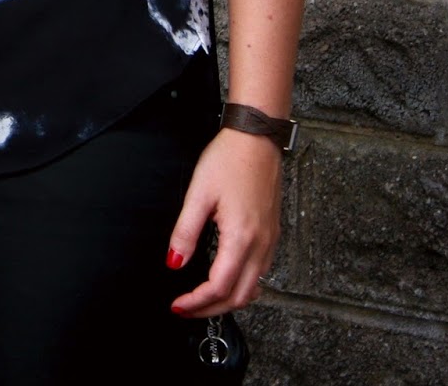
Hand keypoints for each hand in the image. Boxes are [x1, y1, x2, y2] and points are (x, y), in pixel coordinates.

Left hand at [165, 127, 282, 316]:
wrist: (256, 138)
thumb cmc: (229, 159)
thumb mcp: (198, 194)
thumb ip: (185, 232)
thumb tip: (174, 262)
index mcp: (242, 237)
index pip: (220, 287)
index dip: (197, 301)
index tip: (178, 305)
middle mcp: (261, 244)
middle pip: (240, 296)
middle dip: (212, 308)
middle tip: (187, 308)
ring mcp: (270, 240)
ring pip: (254, 288)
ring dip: (228, 300)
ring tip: (202, 298)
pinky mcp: (273, 233)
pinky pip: (261, 272)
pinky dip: (243, 285)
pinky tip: (226, 278)